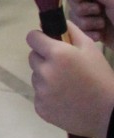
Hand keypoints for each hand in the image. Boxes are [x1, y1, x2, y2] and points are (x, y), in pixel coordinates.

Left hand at [26, 20, 113, 137]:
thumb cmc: (100, 77)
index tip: (48, 44)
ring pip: (36, 77)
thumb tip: (51, 24)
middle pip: (33, 57)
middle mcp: (45, 72)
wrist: (107, 114)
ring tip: (67, 86)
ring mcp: (41, 92)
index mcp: (56, 54)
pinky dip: (48, 96)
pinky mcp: (40, 108)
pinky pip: (39, 96)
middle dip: (44, 59)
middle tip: (63, 68)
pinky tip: (65, 100)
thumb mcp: (90, 48)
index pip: (32, 37)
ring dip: (46, 78)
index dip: (40, 39)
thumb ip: (70, 31)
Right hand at [65, 0, 113, 47]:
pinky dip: (89, 33)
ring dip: (87, 23)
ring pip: (75, 16)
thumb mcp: (113, 0)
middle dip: (83, 9)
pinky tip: (100, 36)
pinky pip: (80, 30)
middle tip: (99, 12)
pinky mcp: (95, 30)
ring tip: (103, 26)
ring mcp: (95, 15)